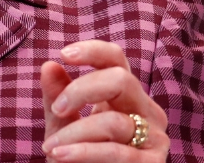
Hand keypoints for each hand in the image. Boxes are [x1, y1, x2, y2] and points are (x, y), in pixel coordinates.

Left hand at [40, 40, 169, 161]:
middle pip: (121, 80)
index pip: (117, 60)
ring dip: (74, 134)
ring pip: (114, 121)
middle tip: (57, 109)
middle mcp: (146, 110)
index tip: (64, 54)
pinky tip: (59, 155)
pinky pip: (117, 152)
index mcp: (125, 96)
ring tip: (50, 148)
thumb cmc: (79, 158)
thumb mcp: (62, 126)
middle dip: (82, 90)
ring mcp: (154, 137)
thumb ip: (56, 97)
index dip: (94, 51)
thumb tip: (48, 65)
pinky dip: (83, 153)